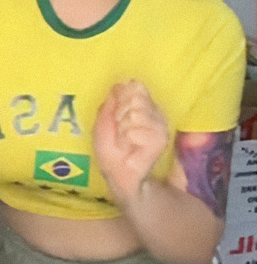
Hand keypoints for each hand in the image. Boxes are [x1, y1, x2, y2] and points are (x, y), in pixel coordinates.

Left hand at [94, 81, 168, 203]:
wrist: (121, 177)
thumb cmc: (112, 152)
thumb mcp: (102, 126)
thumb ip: (109, 105)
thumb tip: (118, 85)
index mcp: (142, 106)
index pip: (135, 86)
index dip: (121, 99)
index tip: (115, 117)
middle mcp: (154, 113)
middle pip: (136, 97)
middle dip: (120, 114)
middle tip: (119, 133)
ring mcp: (160, 125)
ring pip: (137, 113)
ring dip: (123, 128)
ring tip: (124, 141)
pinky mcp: (161, 140)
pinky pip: (138, 129)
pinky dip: (129, 137)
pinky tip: (131, 146)